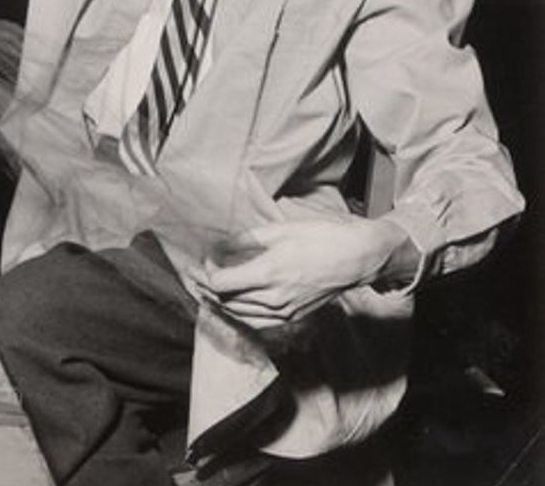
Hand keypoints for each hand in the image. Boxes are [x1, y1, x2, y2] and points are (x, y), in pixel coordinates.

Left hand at [187, 218, 413, 329]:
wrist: (355, 259)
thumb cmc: (320, 238)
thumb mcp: (280, 230)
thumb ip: (246, 240)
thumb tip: (220, 246)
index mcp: (269, 273)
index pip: (221, 284)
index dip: (207, 272)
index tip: (204, 260)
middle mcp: (274, 298)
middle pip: (227, 301)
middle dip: (207, 288)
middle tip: (196, 275)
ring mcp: (285, 312)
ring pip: (240, 314)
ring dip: (221, 302)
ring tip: (208, 289)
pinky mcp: (293, 318)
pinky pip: (257, 322)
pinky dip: (240, 313)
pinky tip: (235, 303)